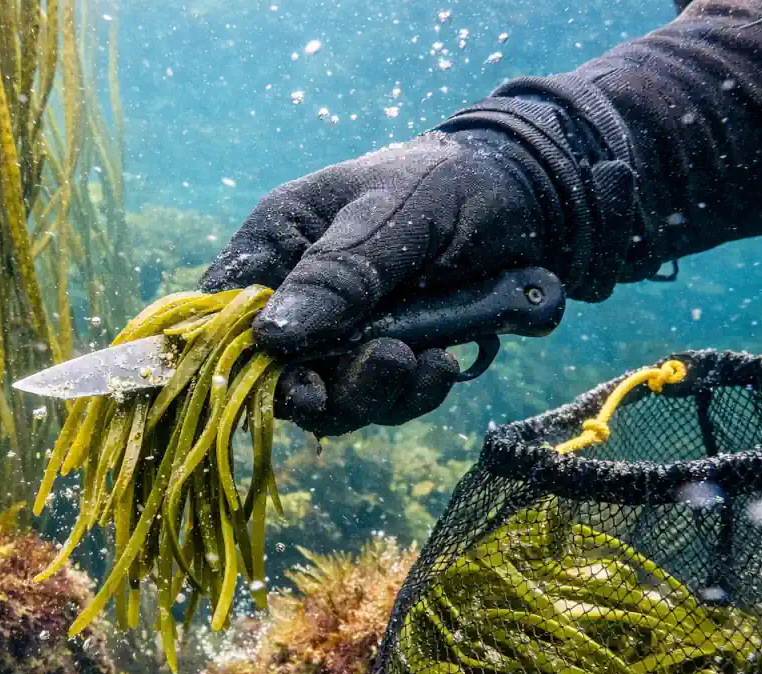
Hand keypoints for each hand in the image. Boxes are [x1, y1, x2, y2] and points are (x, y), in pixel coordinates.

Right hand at [201, 129, 561, 435]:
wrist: (532, 202)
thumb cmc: (450, 183)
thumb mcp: (393, 213)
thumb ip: (337, 273)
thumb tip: (268, 335)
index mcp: (280, 240)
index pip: (228, 305)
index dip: (238, 350)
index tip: (286, 374)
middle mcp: (298, 294)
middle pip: (275, 368)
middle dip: (322, 386)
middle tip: (385, 362)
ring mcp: (340, 334)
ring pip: (329, 396)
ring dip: (372, 393)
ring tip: (424, 359)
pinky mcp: (383, 361)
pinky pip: (379, 402)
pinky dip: (410, 395)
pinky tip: (443, 365)